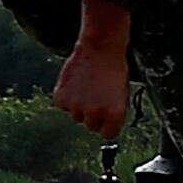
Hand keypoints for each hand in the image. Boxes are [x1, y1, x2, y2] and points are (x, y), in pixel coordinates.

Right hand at [56, 0, 134, 140]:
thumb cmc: (113, 69)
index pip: (108, 134)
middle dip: (92, 114)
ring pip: (76, 116)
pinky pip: (63, 105)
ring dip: (79, 105)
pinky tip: (75, 83)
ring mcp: (77, 107)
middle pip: (91, 126)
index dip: (106, 124)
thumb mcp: (120, 96)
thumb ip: (111, 114)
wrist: (100, 48)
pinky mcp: (62, 98)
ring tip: (87, 86)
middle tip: (95, 95)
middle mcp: (96, 114)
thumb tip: (101, 127)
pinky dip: (66, 96)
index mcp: (115, 115)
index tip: (105, 116)